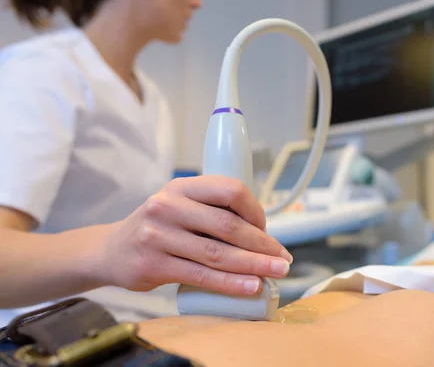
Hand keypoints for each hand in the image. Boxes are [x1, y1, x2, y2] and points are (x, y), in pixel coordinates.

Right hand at [97, 176, 292, 295]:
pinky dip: (230, 283)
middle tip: (283, 259)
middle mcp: (168, 206)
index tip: (268, 231)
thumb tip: (262, 235)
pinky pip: (201, 276)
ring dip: (253, 265)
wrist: (110, 250)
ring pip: (217, 253)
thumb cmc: (158, 228)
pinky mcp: (153, 264)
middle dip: (262, 244)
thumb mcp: (179, 206)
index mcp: (182, 186)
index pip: (230, 189)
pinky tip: (250, 287)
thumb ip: (212, 212)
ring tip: (276, 273)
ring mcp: (158, 235)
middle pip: (228, 225)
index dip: (255, 210)